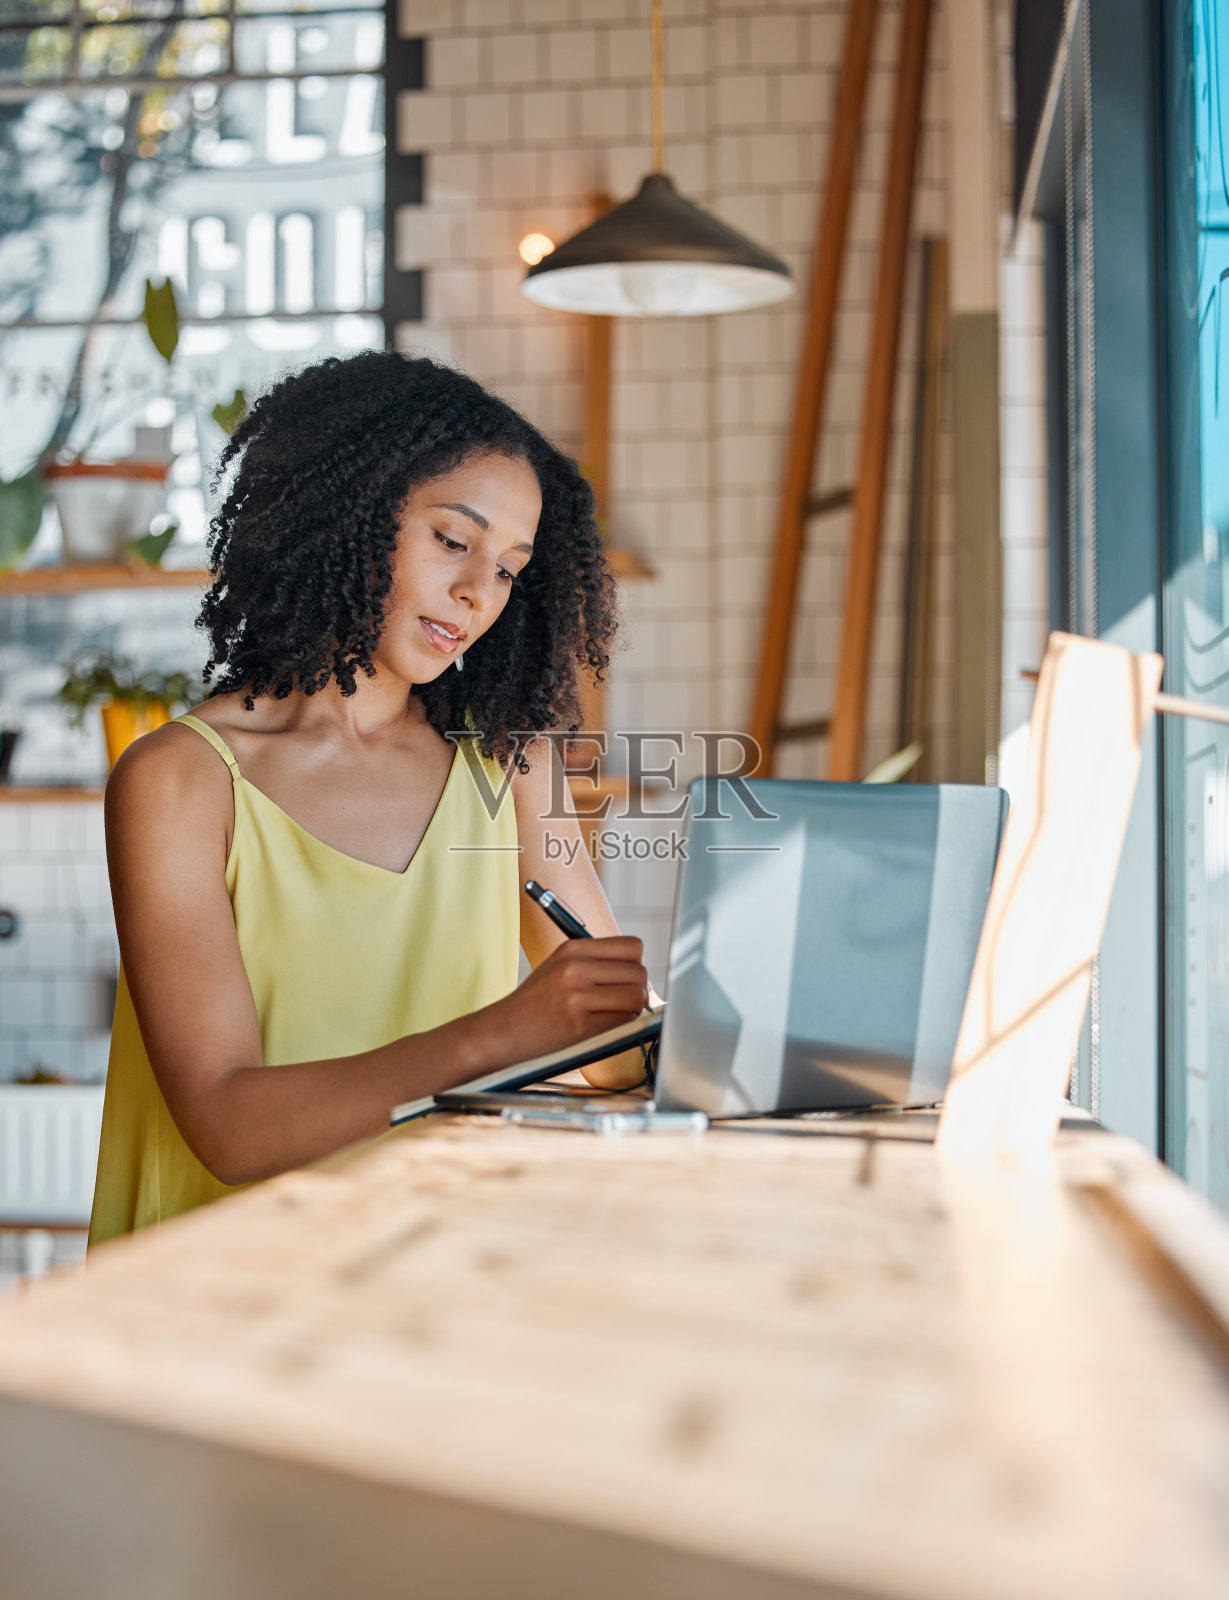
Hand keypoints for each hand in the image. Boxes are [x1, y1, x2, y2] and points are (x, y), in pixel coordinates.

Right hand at [483, 936, 648, 1064]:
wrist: (499, 1033)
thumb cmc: (534, 1004)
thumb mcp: (559, 968)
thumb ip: (595, 963)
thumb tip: (639, 972)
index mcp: (572, 948)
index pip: (632, 946)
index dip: (635, 965)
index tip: (626, 980)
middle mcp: (575, 967)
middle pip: (639, 972)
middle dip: (638, 990)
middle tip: (623, 1003)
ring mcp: (576, 996)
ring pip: (636, 997)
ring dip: (632, 1011)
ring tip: (613, 1017)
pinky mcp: (579, 1025)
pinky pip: (624, 1022)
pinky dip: (622, 1028)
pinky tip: (604, 1030)